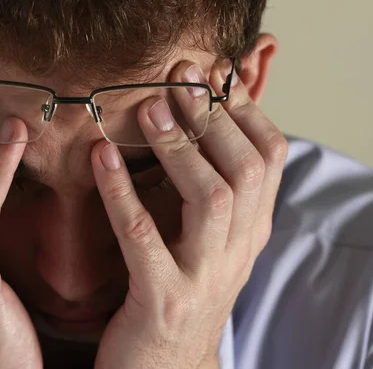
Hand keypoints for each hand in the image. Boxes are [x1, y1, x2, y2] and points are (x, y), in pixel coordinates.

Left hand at [90, 60, 287, 367]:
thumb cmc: (180, 291)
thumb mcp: (209, 241)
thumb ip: (210, 190)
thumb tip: (197, 125)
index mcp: (252, 231)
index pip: (271, 158)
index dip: (244, 110)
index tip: (213, 72)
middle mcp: (239, 251)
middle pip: (247, 170)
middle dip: (213, 116)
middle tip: (180, 75)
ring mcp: (204, 277)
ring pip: (210, 199)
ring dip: (179, 147)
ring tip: (149, 108)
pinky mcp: (162, 300)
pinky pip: (143, 238)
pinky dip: (122, 193)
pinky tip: (101, 158)